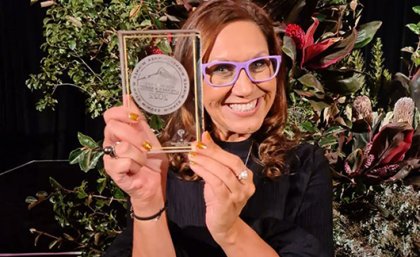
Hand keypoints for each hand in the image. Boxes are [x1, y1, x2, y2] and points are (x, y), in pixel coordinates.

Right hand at [102, 96, 167, 213]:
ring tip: (143, 161)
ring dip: (139, 155)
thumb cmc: (152, 161)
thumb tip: (127, 97)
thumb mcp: (149, 136)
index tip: (137, 119)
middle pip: (113, 127)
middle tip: (146, 146)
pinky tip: (137, 170)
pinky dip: (136, 166)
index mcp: (119, 132)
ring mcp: (109, 158)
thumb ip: (138, 119)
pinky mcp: (112, 172)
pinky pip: (124, 162)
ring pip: (122, 146)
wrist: (155, 184)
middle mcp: (110, 143)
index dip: (123, 113)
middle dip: (135, 135)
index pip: (110, 115)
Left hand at [188, 132, 255, 243]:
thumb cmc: (220, 199)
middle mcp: (246, 185)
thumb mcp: (218, 177)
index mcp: (247, 176)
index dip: (217, 148)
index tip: (203, 138)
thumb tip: (204, 138)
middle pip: (230, 163)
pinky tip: (195, 167)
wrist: (223, 224)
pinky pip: (216, 184)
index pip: (232, 158)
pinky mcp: (227, 203)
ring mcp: (239, 195)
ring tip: (192, 156)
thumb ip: (214, 159)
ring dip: (205, 162)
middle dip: (211, 152)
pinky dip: (204, 173)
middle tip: (195, 146)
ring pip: (223, 173)